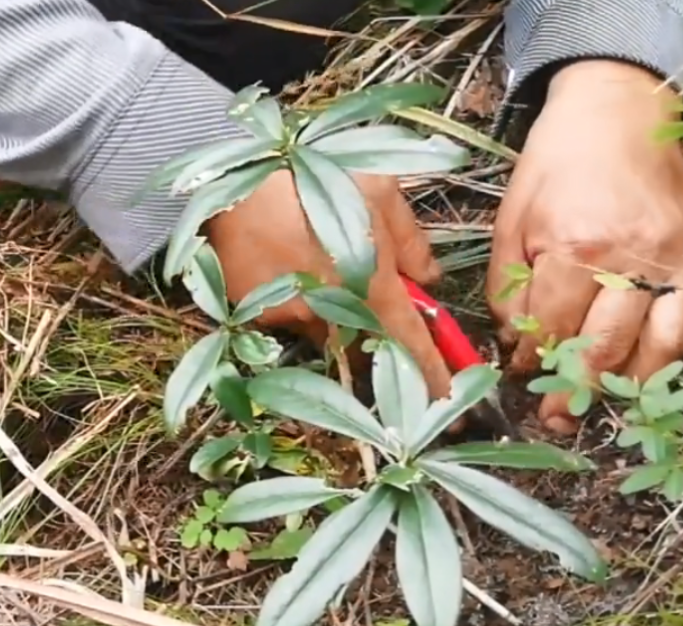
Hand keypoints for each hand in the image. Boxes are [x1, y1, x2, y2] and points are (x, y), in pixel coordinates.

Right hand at [207, 170, 453, 398]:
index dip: (432, 374)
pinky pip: (281, 314)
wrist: (235, 169)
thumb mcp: (381, 190)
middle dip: (367, 330)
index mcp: (372, 286)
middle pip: (361, 344)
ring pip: (319, 327)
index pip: (411, 344)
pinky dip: (287, 293)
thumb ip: (411, 241)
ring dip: (324, 307)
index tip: (447, 401)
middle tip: (355, 288)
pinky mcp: (254, 312)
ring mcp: (291, 316)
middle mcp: (333, 312)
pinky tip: (274, 254)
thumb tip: (428, 279)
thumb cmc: (315, 169)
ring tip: (304, 253)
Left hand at [487, 60, 682, 433]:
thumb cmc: (557, 162)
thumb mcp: (513, 217)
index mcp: (573, 244)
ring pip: (653, 349)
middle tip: (555, 416)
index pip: (551, 328)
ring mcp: (672, 259)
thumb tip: (513, 340)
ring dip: (623, 387)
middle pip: (602, 348)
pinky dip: (662, 358)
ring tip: (596, 403)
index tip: (518, 374)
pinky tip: (638, 372)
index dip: (531, 360)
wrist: (619, 111)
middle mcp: (627, 257)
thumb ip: (509, 284)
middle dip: (573, 390)